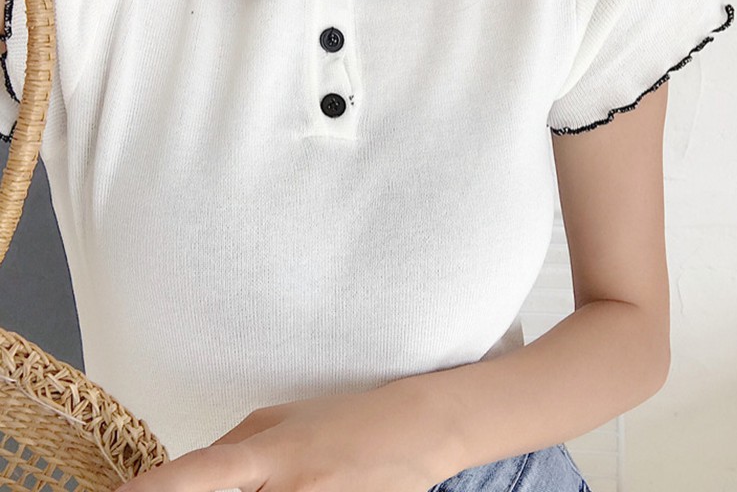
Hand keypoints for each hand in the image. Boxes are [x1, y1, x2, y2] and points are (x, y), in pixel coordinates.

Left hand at [114, 381, 460, 491]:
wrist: (414, 430)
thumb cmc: (344, 417)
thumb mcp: (284, 418)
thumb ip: (235, 450)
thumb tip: (188, 478)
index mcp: (272, 450)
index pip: (204, 472)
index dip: (158, 489)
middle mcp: (289, 488)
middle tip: (252, 481)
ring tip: (292, 474)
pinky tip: (308, 484)